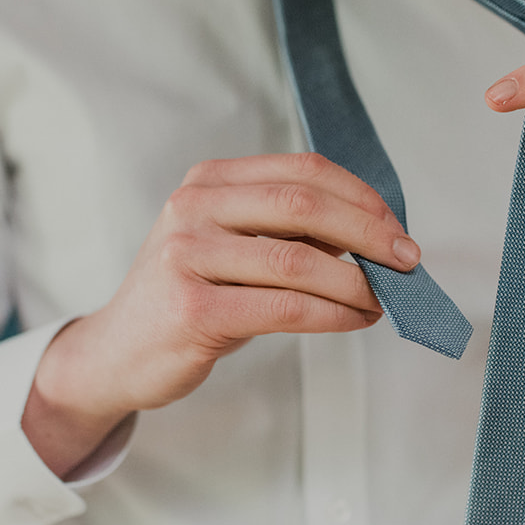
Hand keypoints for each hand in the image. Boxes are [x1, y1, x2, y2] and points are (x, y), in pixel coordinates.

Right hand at [22, 152, 420, 474]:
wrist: (117, 353)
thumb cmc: (189, 299)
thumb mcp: (230, 247)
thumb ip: (287, 232)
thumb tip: (374, 234)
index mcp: (209, 182)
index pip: (301, 171)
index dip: (361, 195)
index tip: (397, 227)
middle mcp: (193, 208)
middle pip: (303, 205)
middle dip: (369, 233)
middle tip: (407, 261)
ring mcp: (187, 256)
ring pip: (299, 261)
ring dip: (356, 283)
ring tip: (383, 300)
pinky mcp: (193, 309)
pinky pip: (285, 307)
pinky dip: (333, 314)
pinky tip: (355, 319)